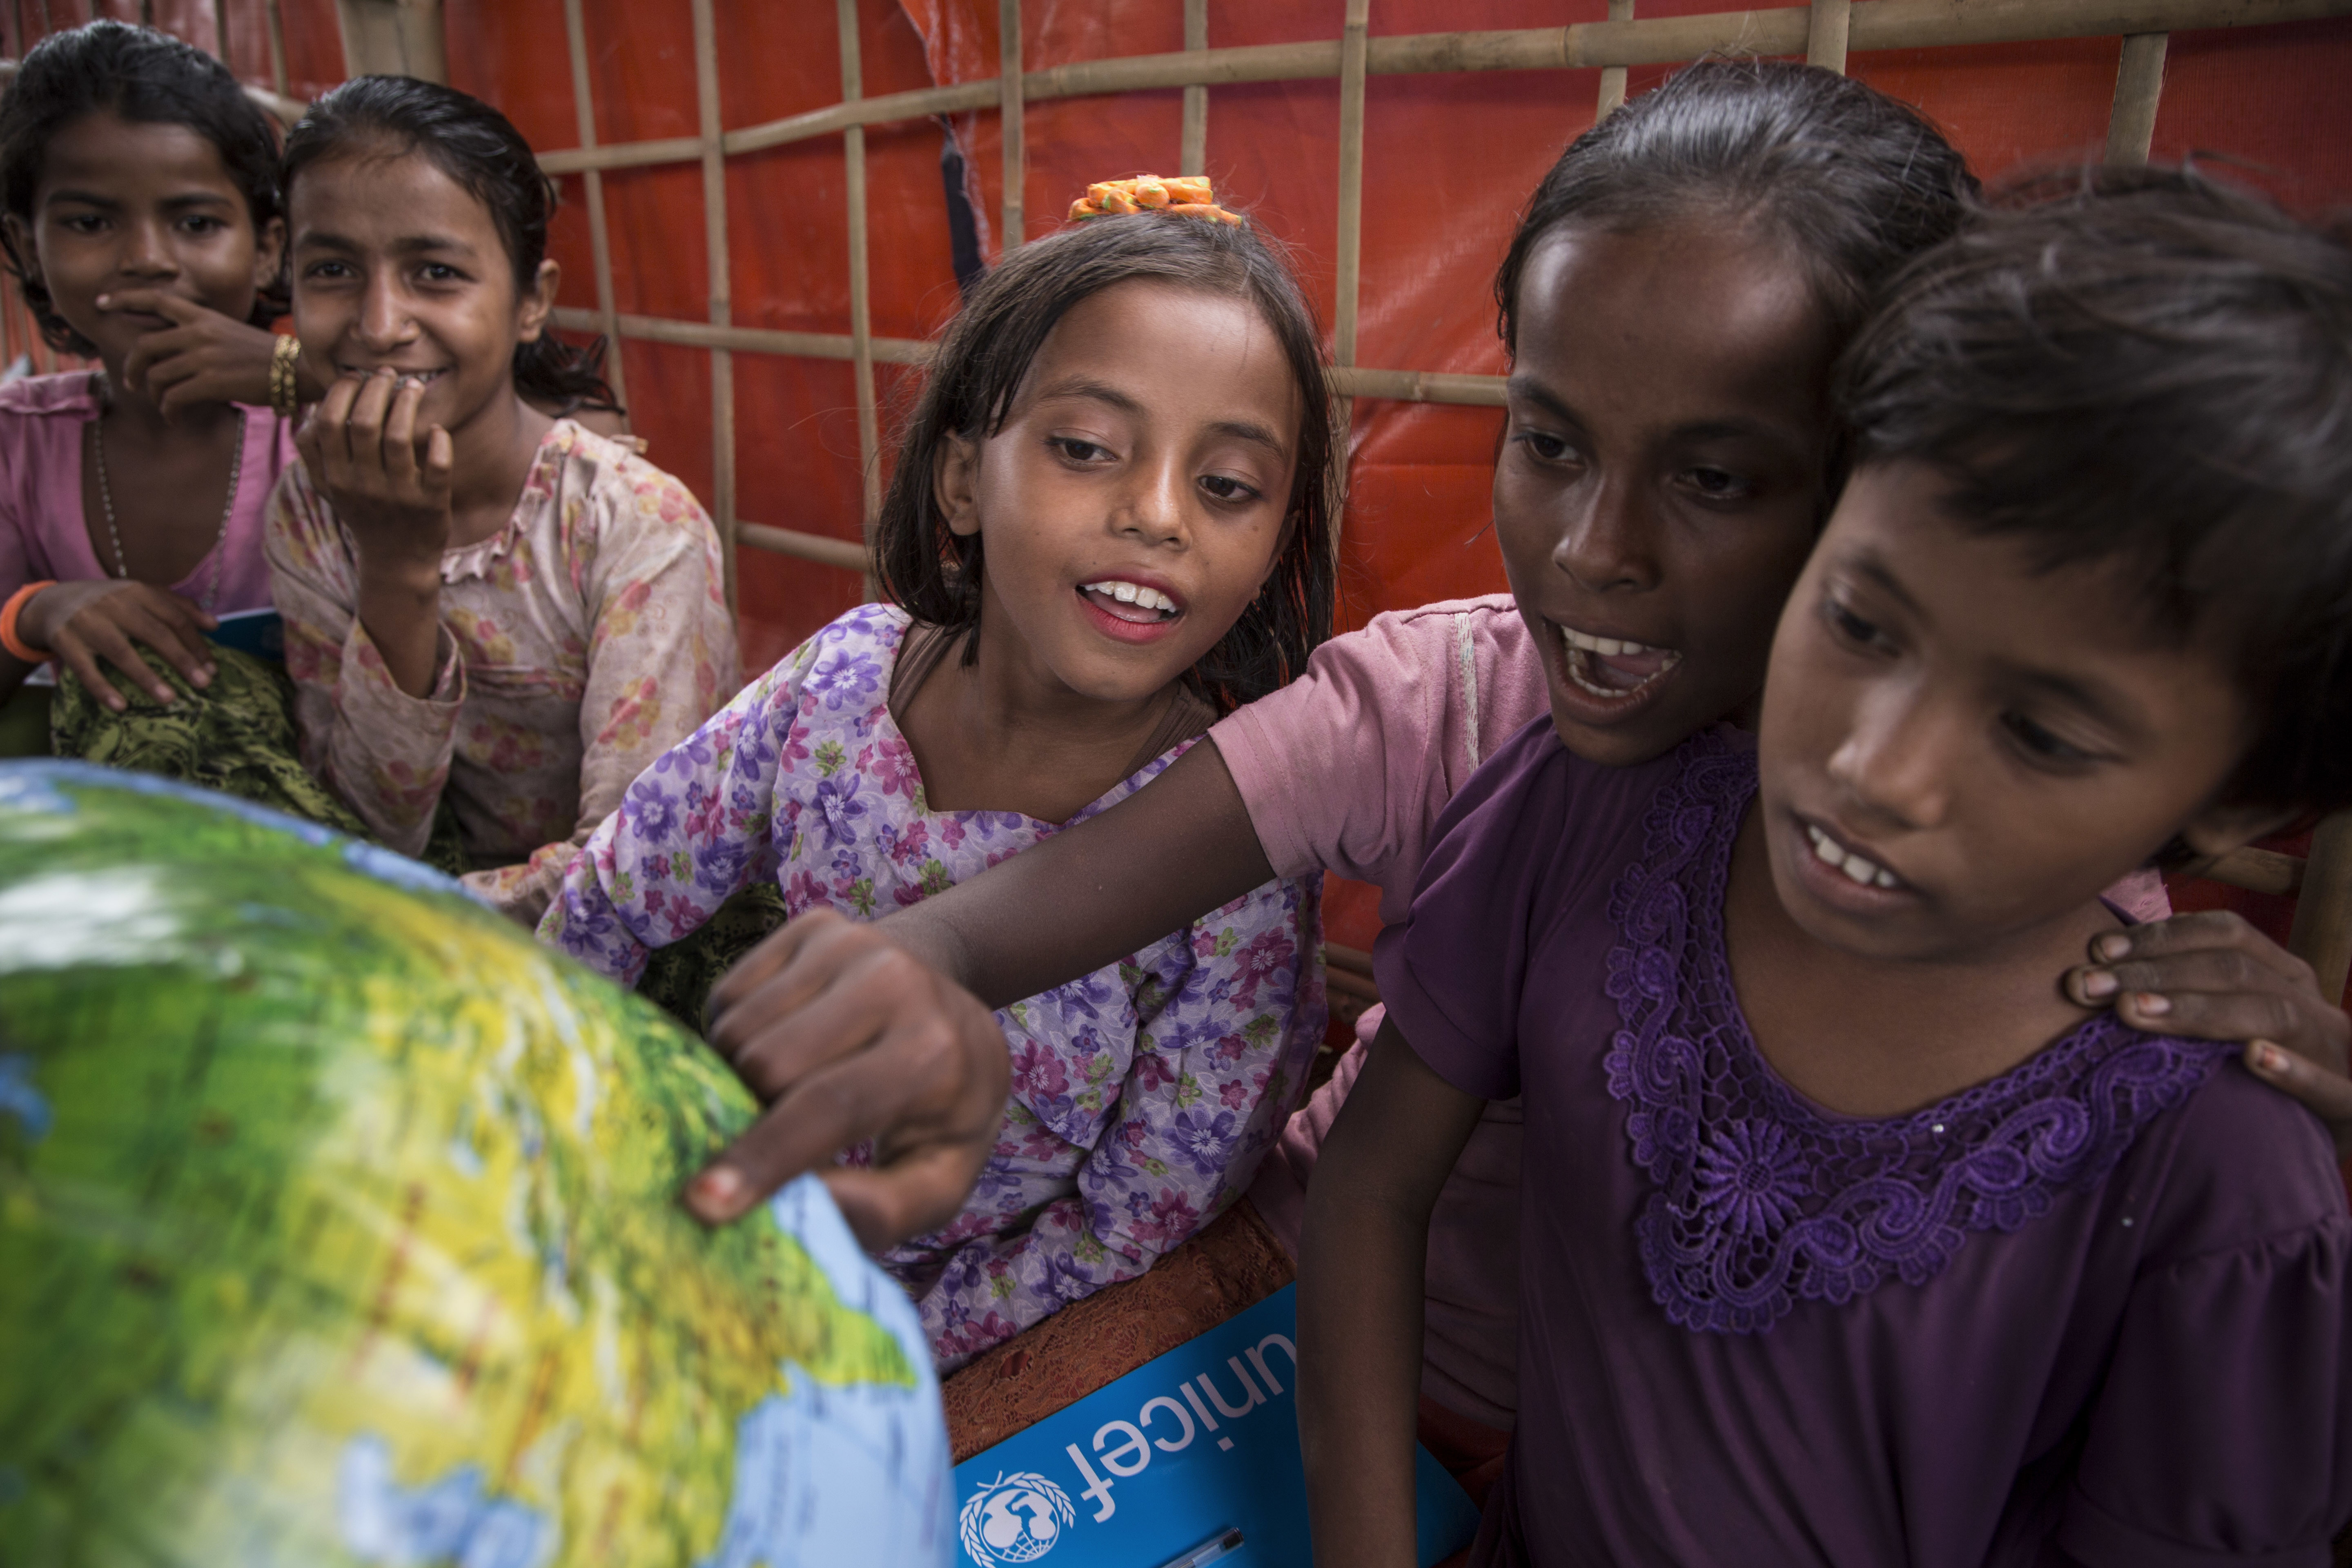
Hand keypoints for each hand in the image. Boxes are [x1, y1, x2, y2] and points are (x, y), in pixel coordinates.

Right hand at [16, 578, 214, 710]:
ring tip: (169, 698)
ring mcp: (87, 622)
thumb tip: (214, 624)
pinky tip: (120, 706)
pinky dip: (102, 688)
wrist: (52, 602)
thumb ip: (177, 606)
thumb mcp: (140, 596)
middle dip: (181, 659)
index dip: (195, 643)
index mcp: (136, 591)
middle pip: (153, 632)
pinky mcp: (64, 641)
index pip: (174, 617)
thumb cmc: (108, 603)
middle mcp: (113, 604)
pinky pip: (85, 669)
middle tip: (203, 684)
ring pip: (121, 651)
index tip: (212, 669)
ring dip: (146, 676)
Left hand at [110, 290, 297, 418]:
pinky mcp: (211, 382)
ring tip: (163, 405)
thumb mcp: (229, 332)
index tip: (102, 303)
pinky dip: (168, 411)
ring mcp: (203, 358)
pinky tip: (174, 417)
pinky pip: (173, 398)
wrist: (296, 370)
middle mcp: (198, 333)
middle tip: (132, 381)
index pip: (155, 299)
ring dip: (154, 395)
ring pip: (157, 376)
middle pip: (145, 346)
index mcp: (202, 317)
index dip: (123, 299)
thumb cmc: (265, 356)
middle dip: (132, 367)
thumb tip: (172, 349)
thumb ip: (200, 333)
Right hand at [297, 369, 454, 571]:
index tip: (357, 376)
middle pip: (365, 423)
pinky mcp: (432, 504)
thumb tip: (308, 411)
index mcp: (336, 477)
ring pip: (400, 437)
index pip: (330, 423)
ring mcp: (399, 496)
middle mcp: (364, 486)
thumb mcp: (329, 489)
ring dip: (408, 404)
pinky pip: (439, 465)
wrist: (397, 561)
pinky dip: (440, 440)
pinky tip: (437, 429)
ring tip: (414, 388)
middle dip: (377, 389)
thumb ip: (312, 453)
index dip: (342, 392)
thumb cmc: (363, 513)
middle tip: (389, 374)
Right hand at [689, 909, 1011, 1249]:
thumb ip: (881, 1212)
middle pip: (765, 1064)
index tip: (701, 1203)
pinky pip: (727, 997)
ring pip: (736, 1030)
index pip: (830, 1107)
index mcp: (933, 1053)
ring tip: (789, 1090)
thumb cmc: (942, 1112)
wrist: (952, 1009)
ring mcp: (851, 943)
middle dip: (751, 1112)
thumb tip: (800, 1215)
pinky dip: (736, 1037)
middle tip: (777, 1134)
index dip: (763, 1156)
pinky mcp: (814, 926)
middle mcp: (893, 982)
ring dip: (738, 1076)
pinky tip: (787, 1044)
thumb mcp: (940, 1177)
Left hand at [2067, 910, 2351, 1148]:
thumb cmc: (2251, 1075)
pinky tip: (2252, 1059)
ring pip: (2274, 1016)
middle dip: (2156, 974)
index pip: (2225, 935)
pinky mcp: (2349, 1105)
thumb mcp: (2223, 1022)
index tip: (2097, 951)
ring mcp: (2333, 1052)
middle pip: (2235, 971)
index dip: (2161, 937)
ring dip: (2201, 1011)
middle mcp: (2310, 1003)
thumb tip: (2096, 966)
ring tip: (2136, 1012)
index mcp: (2282, 974)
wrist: (2319, 1134)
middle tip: (2089, 986)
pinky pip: (2328, 1087)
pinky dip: (2292, 1070)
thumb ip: (2179, 992)